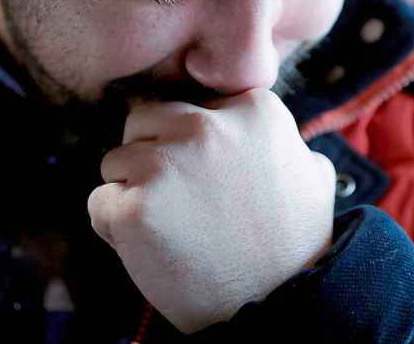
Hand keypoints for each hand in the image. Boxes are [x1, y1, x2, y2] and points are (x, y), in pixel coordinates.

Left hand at [87, 89, 336, 333]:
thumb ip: (286, 141)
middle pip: (142, 121)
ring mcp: (164, 165)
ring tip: (172, 228)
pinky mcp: (132, 208)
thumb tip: (273, 128)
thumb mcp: (313, 177)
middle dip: (152, 156)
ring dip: (132, 192)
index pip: (187, 106)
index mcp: (250, 110)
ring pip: (115, 161)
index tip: (212, 179)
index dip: (190, 144)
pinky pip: (100, 203)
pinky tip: (152, 248)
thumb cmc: (293, 246)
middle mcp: (204, 126)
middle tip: (183, 203)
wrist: (277, 307)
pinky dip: (115, 227)